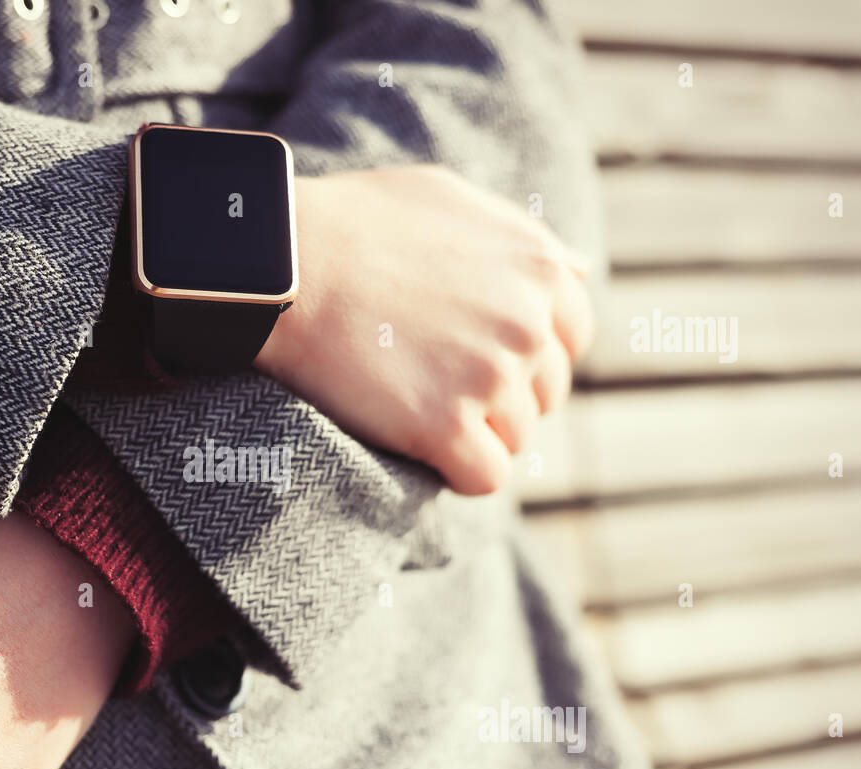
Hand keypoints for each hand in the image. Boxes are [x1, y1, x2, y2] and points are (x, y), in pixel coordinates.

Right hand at [257, 164, 593, 494]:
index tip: (479, 357)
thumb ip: (522, 240)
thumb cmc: (355, 224)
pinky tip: (426, 449)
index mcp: (540, 270)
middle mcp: (527, 325)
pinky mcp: (444, 426)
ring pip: (516, 437)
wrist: (286, 266)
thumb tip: (575, 269)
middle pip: (546, 394)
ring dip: (475, 432)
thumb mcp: (455, 199)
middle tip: (439, 383)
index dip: (528, 355)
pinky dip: (460, 471)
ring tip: (418, 405)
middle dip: (503, 396)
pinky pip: (484, 475)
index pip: (571, 340)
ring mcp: (489, 378)